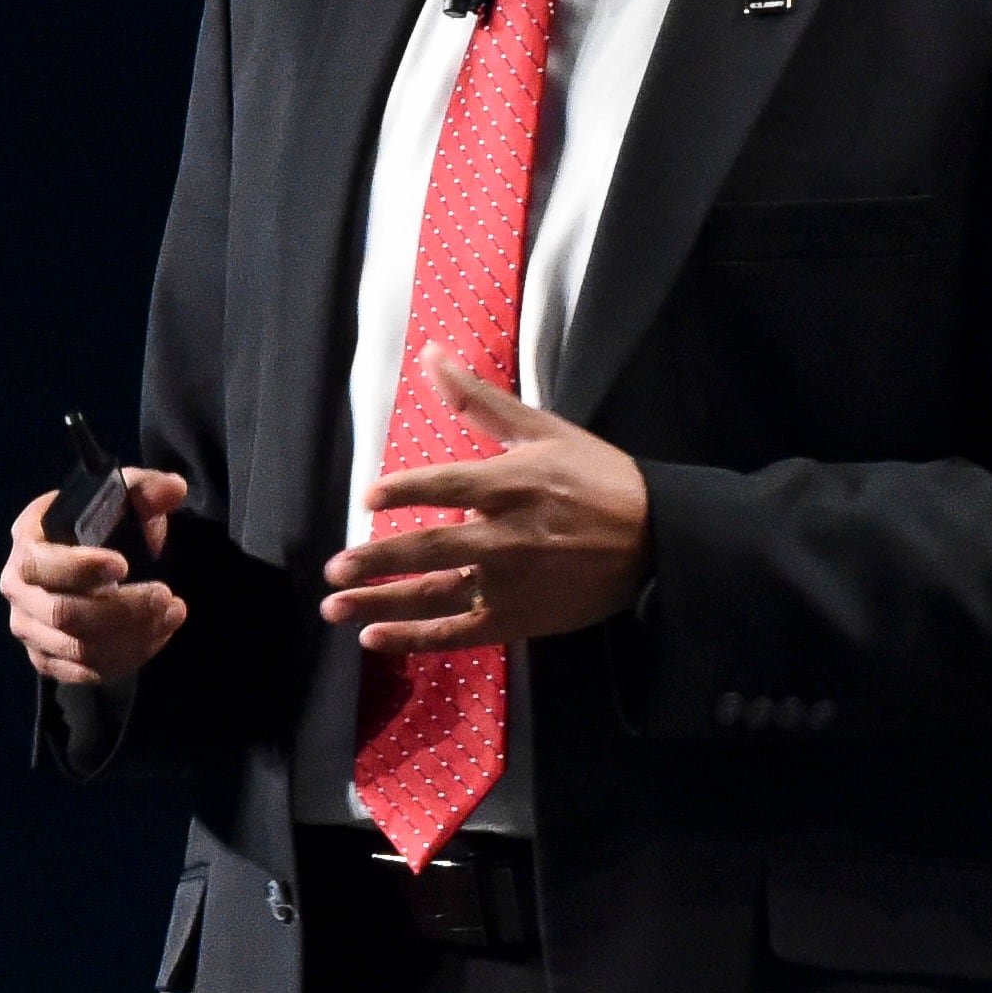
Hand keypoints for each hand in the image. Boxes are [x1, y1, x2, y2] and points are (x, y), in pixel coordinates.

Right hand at [3, 472, 191, 689]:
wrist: (93, 565)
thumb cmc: (103, 527)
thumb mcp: (126, 498)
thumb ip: (148, 490)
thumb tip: (174, 489)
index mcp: (27, 539)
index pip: (40, 563)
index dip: (80, 568)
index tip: (123, 565)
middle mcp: (17, 587)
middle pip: (62, 613)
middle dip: (122, 609)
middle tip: (165, 595)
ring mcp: (28, 627)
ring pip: (78, 649)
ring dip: (133, 635)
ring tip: (172, 612)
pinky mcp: (46, 659)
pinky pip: (85, 672)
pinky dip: (127, 659)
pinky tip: (156, 635)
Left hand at [319, 351, 648, 650]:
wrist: (658, 538)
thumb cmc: (596, 477)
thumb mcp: (542, 430)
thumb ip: (478, 399)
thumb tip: (429, 354)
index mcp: (513, 484)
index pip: (448, 486)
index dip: (405, 490)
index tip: (367, 498)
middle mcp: (509, 536)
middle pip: (431, 549)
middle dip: (376, 560)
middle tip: (333, 568)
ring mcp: (513, 582)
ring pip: (435, 596)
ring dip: (380, 604)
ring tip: (334, 607)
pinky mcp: (521, 618)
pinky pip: (459, 632)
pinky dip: (415, 639)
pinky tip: (374, 638)